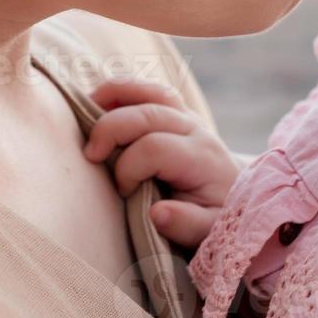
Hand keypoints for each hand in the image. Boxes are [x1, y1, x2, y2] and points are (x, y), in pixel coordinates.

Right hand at [85, 78, 239, 247]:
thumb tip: (157, 213)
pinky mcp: (177, 111)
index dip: (129, 169)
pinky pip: (151, 89)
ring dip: (115, 94)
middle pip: (148, 113)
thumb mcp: (207, 227)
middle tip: (90, 155)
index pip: (155, 149)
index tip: (123, 193)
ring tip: (86, 110)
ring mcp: (186, 116)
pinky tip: (100, 100)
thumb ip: (185, 223)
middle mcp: (194, 129)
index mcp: (200, 158)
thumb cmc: (214, 212)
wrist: (232, 194)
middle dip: (111, 129)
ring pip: (151, 91)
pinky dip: (123, 89)